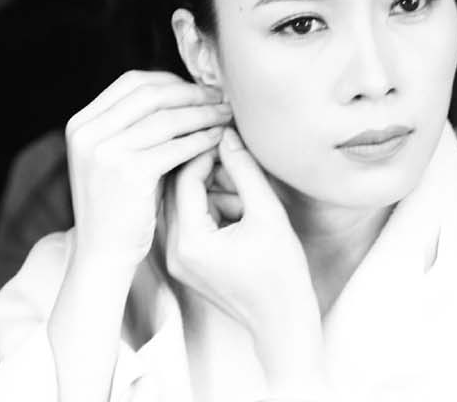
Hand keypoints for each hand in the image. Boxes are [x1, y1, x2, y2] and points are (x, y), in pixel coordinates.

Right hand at [64, 70, 229, 262]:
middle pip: (151, 94)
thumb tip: (179, 90)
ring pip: (167, 118)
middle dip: (191, 93)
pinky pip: (176, 146)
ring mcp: (105, 151)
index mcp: (81, 123)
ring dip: (203, 114)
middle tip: (220, 97)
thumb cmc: (118, 204)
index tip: (198, 89)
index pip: (132, 82)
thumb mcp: (113, 156)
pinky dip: (201, 140)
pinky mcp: (129, 172)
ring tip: (226, 116)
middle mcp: (88, 132)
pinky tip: (217, 141)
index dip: (170, 82)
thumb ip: (133, 124)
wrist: (102, 253)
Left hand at [166, 129, 323, 393]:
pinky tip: (243, 215)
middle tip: (238, 165)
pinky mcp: (187, 263)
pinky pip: (192, 221)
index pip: (184, 178)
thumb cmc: (282, 274)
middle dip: (209, 172)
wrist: (283, 323)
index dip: (207, 153)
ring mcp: (178, 259)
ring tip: (248, 198)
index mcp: (190, 241)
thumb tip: (227, 133)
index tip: (230, 140)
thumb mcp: (268, 214)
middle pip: (178, 189)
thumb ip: (245, 171)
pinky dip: (215, 210)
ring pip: (186, 203)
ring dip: (215, 191)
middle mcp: (174, 251)